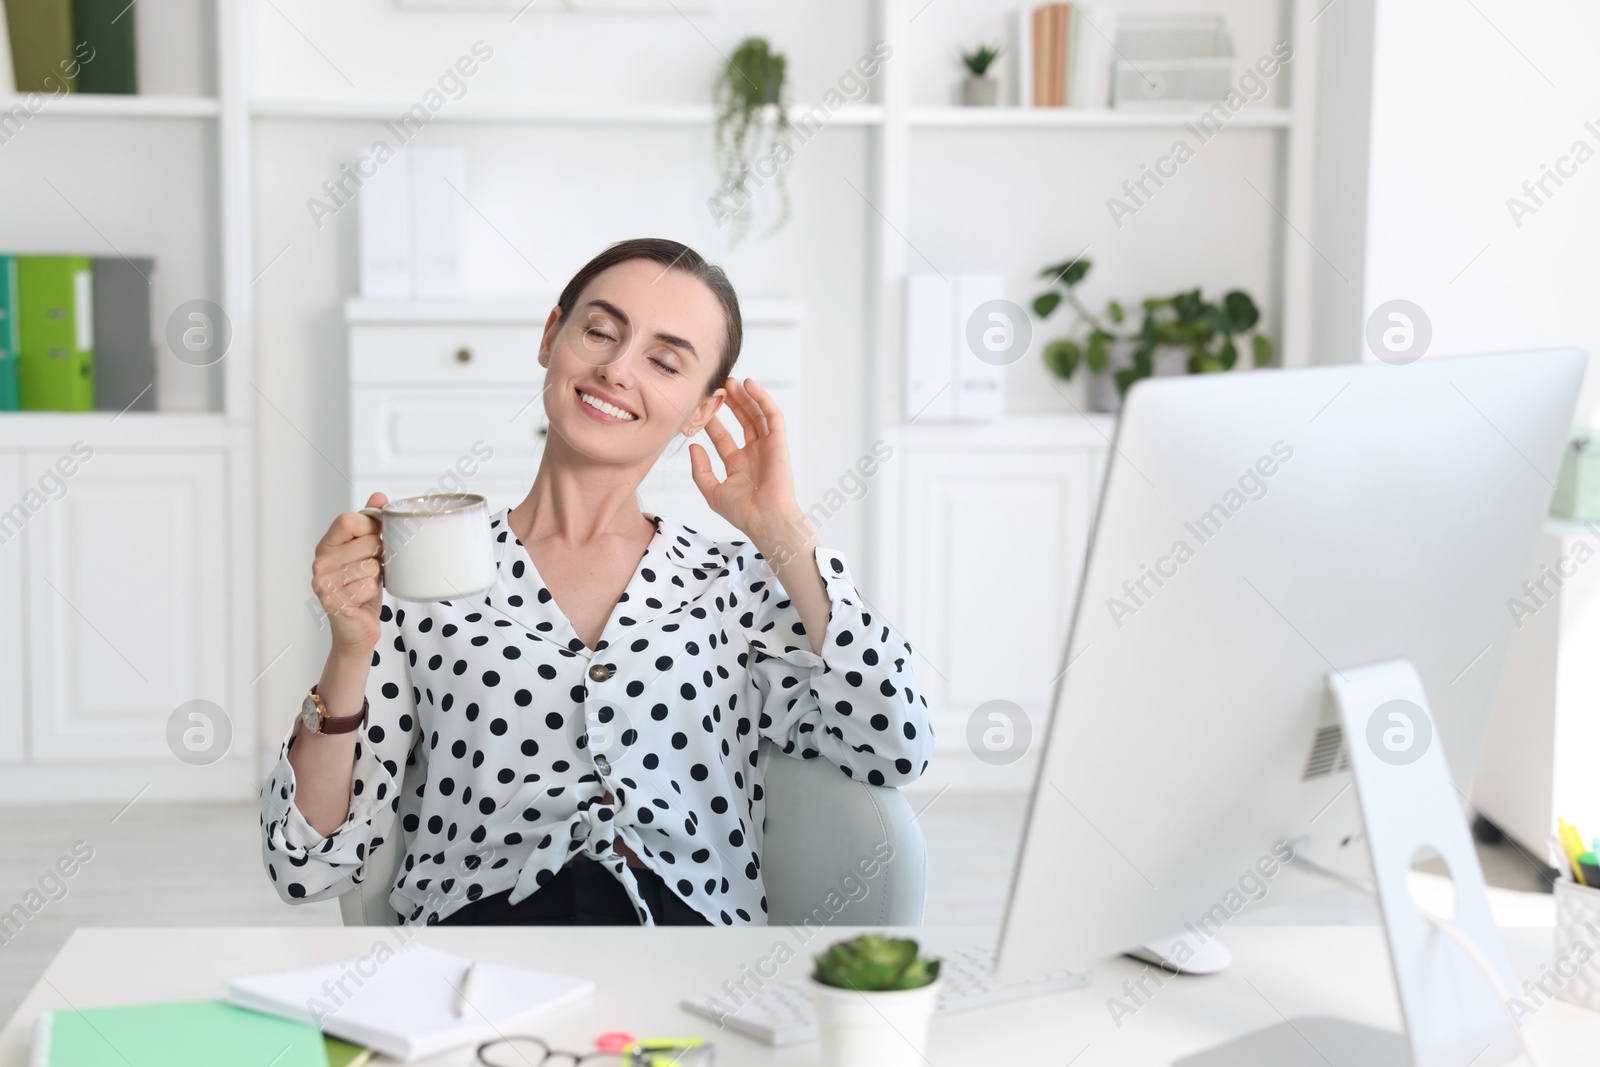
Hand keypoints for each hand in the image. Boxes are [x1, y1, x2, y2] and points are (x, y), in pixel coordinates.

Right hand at [312, 492, 387, 654]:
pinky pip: (368, 587)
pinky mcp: (332, 601)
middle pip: (368, 542)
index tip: (376, 539)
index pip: (349, 519)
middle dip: (379, 557)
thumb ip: (372, 523)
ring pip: (370, 566)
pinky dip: (372, 594)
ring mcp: (322, 582)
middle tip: (370, 571)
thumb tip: (380, 496)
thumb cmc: (363, 588)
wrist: (357, 629)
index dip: (371, 527)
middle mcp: (320, 561)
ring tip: (365, 585)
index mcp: (327, 544)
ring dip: (376, 578)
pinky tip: (362, 600)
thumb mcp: (369, 552)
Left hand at [688, 378, 807, 552]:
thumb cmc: (742, 512)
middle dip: (729, 404)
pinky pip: (772, 416)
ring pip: (756, 415)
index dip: (712, 421)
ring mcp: (767, 447)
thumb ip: (700, 470)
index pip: (723, 437)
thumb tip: (693, 447)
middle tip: (717, 387)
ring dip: (745, 397)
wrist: (765, 520)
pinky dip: (762, 399)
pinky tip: (750, 386)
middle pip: (741, 421)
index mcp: (738, 465)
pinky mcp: (779, 442)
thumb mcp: (712, 492)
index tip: (700, 407)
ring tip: (731, 382)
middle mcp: (753, 453)